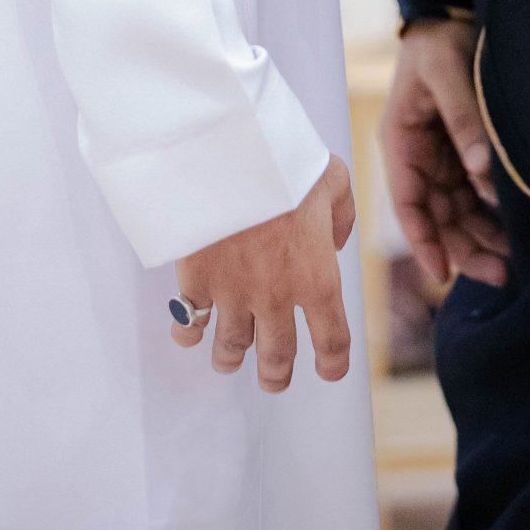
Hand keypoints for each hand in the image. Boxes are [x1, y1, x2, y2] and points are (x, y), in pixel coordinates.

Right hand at [170, 155, 354, 392]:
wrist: (228, 151)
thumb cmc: (285, 160)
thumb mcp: (333, 179)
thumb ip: (341, 216)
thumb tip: (334, 241)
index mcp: (316, 276)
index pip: (332, 340)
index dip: (332, 362)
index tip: (328, 369)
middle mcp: (276, 296)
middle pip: (277, 358)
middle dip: (276, 375)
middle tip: (274, 379)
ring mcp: (233, 293)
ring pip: (231, 349)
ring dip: (231, 359)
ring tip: (229, 361)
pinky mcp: (196, 280)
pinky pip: (188, 323)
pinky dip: (187, 335)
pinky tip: (189, 335)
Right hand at [380, 20, 509, 291]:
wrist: (449, 15)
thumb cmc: (438, 41)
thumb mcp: (446, 71)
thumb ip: (463, 119)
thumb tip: (482, 173)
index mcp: (400, 141)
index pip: (407, 202)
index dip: (423, 239)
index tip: (441, 273)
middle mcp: (417, 158)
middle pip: (436, 217)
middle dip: (462, 250)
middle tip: (500, 275)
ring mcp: (439, 159)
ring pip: (456, 212)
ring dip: (478, 238)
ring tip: (511, 263)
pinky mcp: (460, 153)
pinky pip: (471, 194)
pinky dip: (488, 216)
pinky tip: (512, 232)